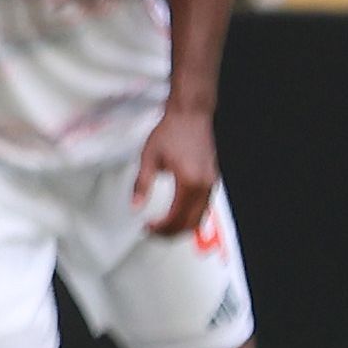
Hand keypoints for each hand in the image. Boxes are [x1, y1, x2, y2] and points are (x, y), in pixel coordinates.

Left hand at [131, 106, 219, 238]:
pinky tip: (175, 213)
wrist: (190, 115)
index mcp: (189, 182)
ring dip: (181, 226)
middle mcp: (204, 185)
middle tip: (153, 232)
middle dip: (171, 233)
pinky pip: (204, 206)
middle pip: (191, 223)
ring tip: (161, 225)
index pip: (177, 218)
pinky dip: (190, 215)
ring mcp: (211, 183)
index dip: (161, 228)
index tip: (147, 228)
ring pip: (200, 217)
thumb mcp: (149, 158)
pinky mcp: (212, 179)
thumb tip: (135, 206)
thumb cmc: (171, 132)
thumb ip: (141, 185)